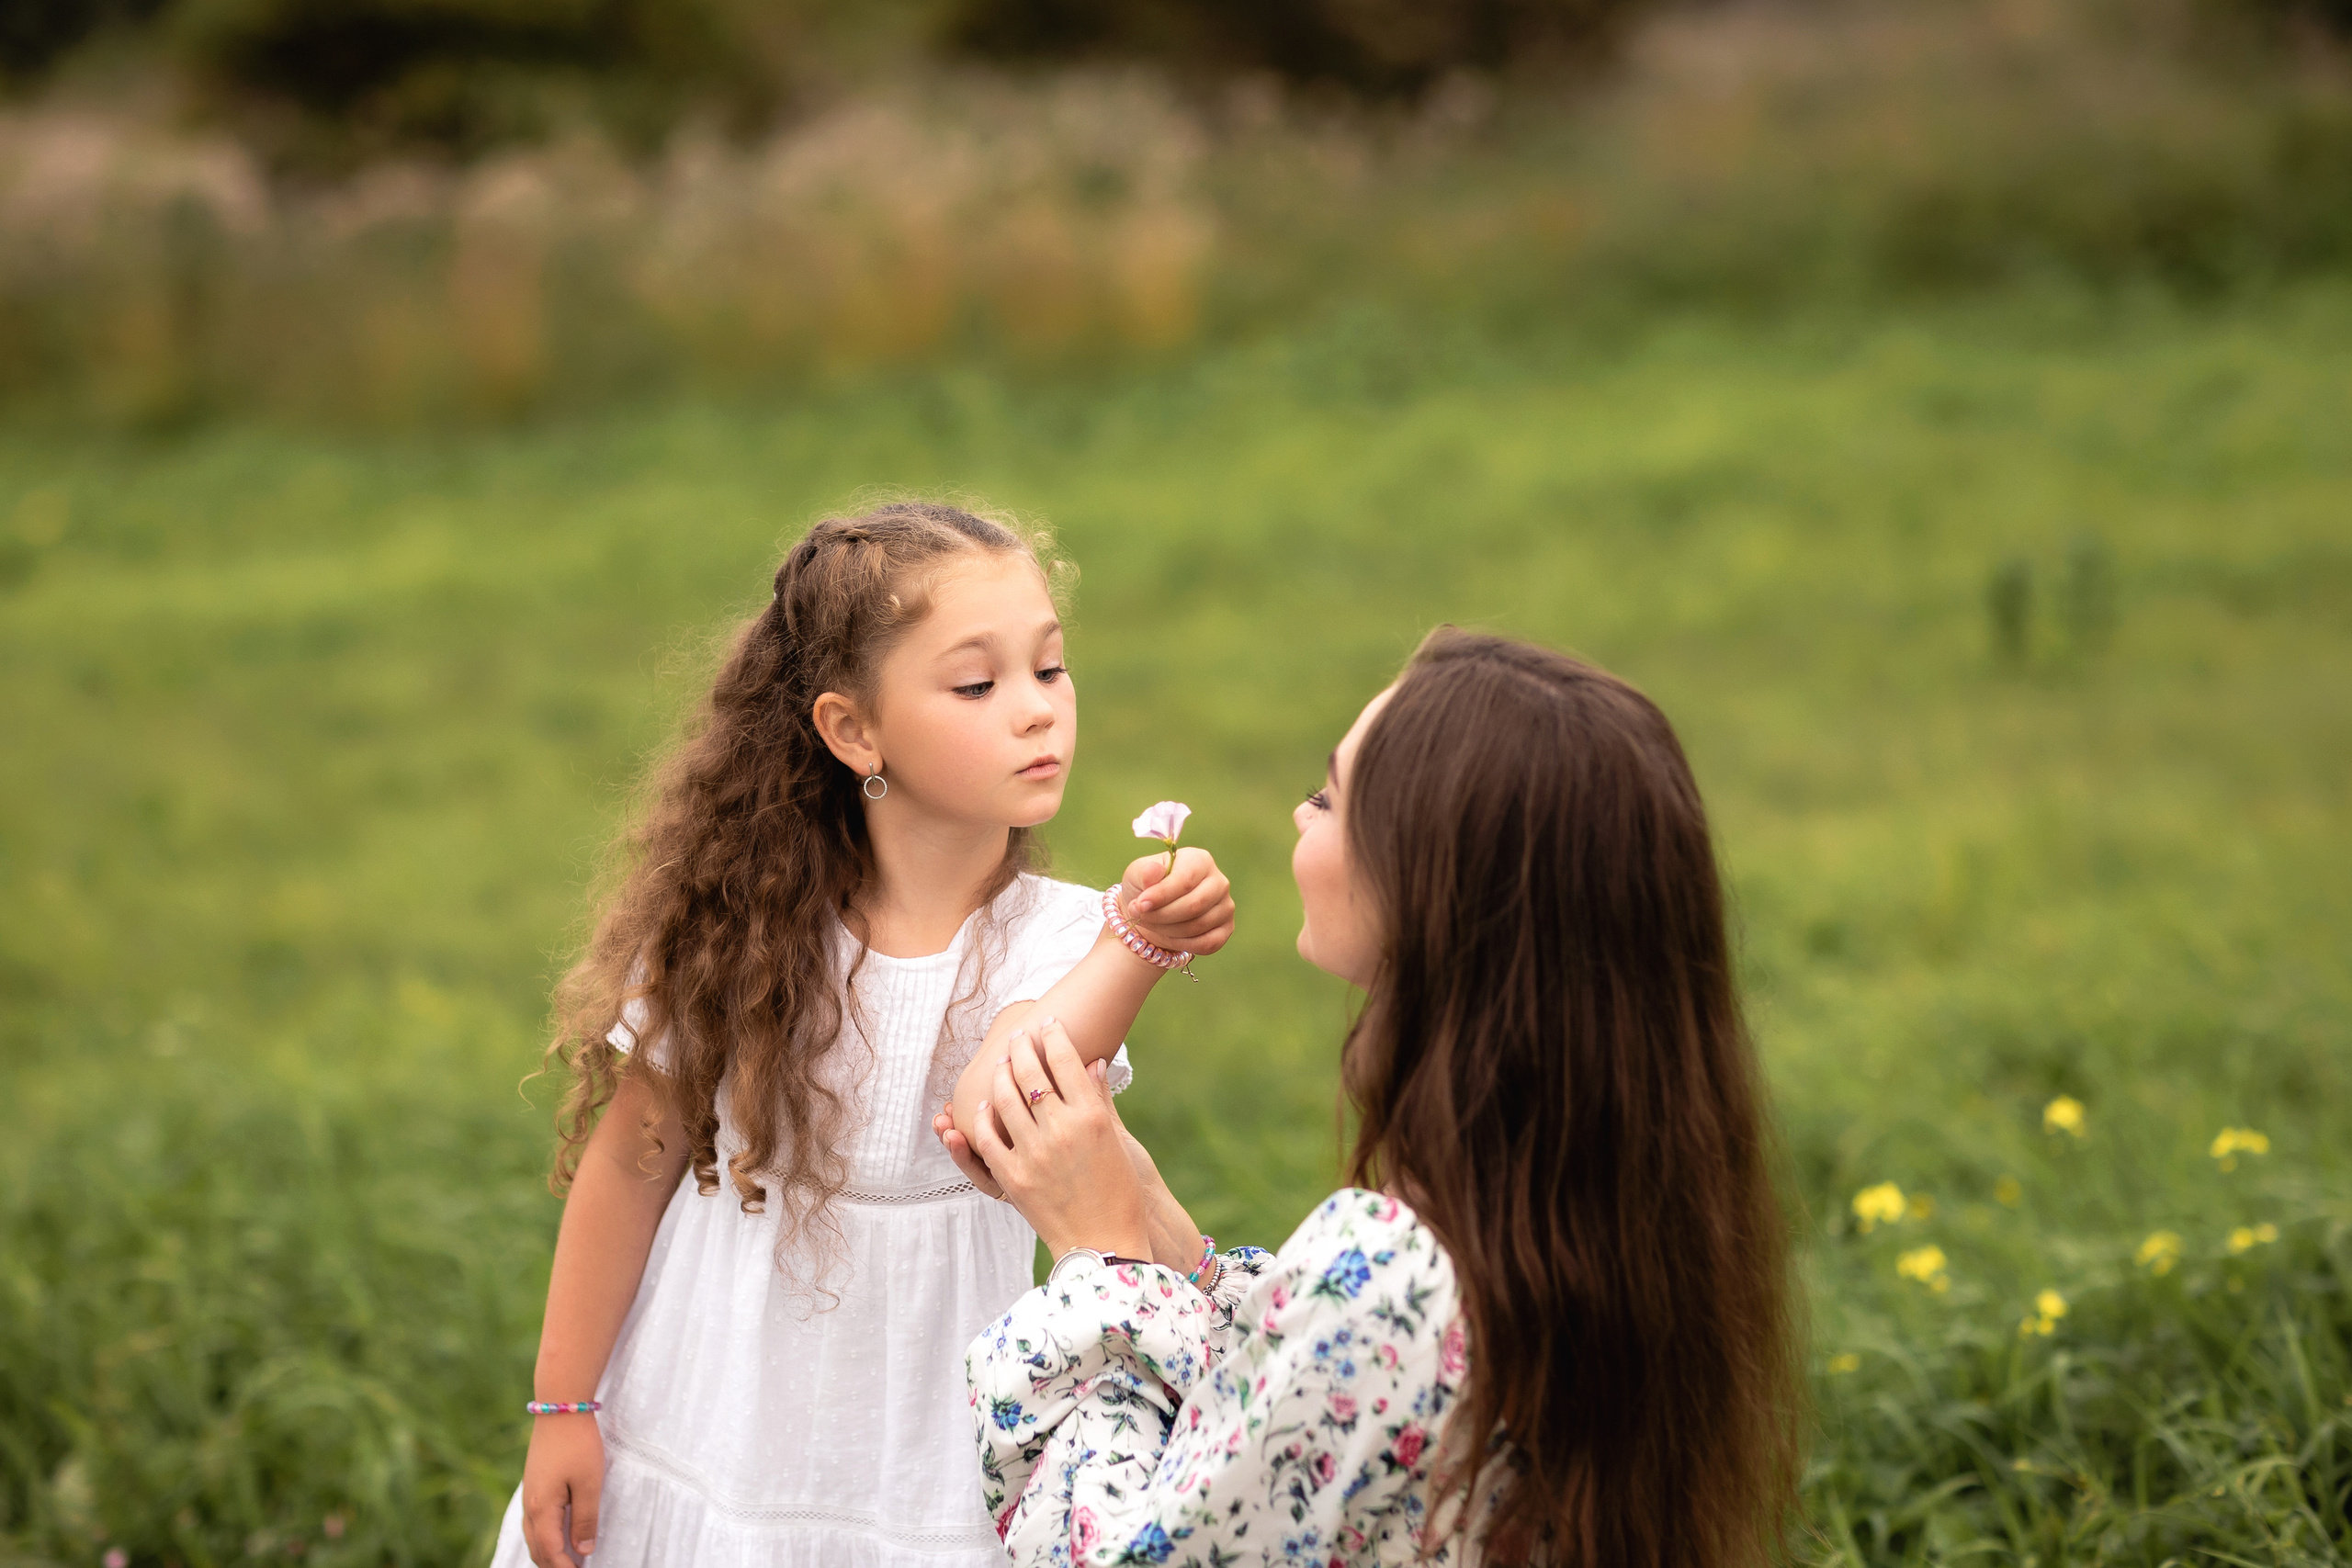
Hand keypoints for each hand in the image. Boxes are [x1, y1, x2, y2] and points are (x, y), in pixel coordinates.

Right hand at [520, 1412, 603, 1564]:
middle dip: (555, 1565)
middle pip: (538, 1549)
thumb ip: (585, 1520)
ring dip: (548, 1553)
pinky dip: (544, 1537)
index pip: (552, 1552)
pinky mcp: (534, 1485)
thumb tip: (583, 1552)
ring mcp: (529, 1495)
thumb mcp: (589, 1484)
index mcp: (542, 1509)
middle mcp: (530, 1506)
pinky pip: (534, 1522)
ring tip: (569, 1562)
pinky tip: (558, 1536)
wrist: (560, 1408)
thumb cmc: (578, 1445)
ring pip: (533, 1537)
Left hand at [937, 1059, 1203, 1268]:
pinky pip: (988, 1138)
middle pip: (1030, 1072)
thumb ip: (1100, 1099)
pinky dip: (984, 1116)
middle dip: (1021, 1047)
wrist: (1106, 1245)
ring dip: (1000, 1074)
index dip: (1054, 1036)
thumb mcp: (1118, 1141)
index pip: (1065, 1060)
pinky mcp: (1013, 1178)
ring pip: (1005, 1098)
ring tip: (1002, 1062)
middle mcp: (1061, 1130)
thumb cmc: (1121, 1193)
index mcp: (1091, 1117)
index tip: (1048, 1023)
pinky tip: (987, 1104)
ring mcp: (1034, 1154)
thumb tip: (1093, 1062)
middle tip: (1018, 1035)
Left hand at [1120, 847, 1234, 960]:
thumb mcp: (1137, 874)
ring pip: (1198, 926)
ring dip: (1167, 930)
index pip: (1185, 880)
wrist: (1155, 911)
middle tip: (1140, 916)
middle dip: (1162, 915)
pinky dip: (1182, 944)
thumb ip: (1144, 872)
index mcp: (1200, 860)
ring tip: (1149, 923)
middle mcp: (1219, 881)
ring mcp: (1226, 906)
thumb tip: (1153, 872)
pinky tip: (1167, 936)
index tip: (1139, 905)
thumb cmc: (1147, 887)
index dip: (1161, 895)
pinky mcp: (1226, 928)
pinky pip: (1207, 943)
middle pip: (1194, 905)